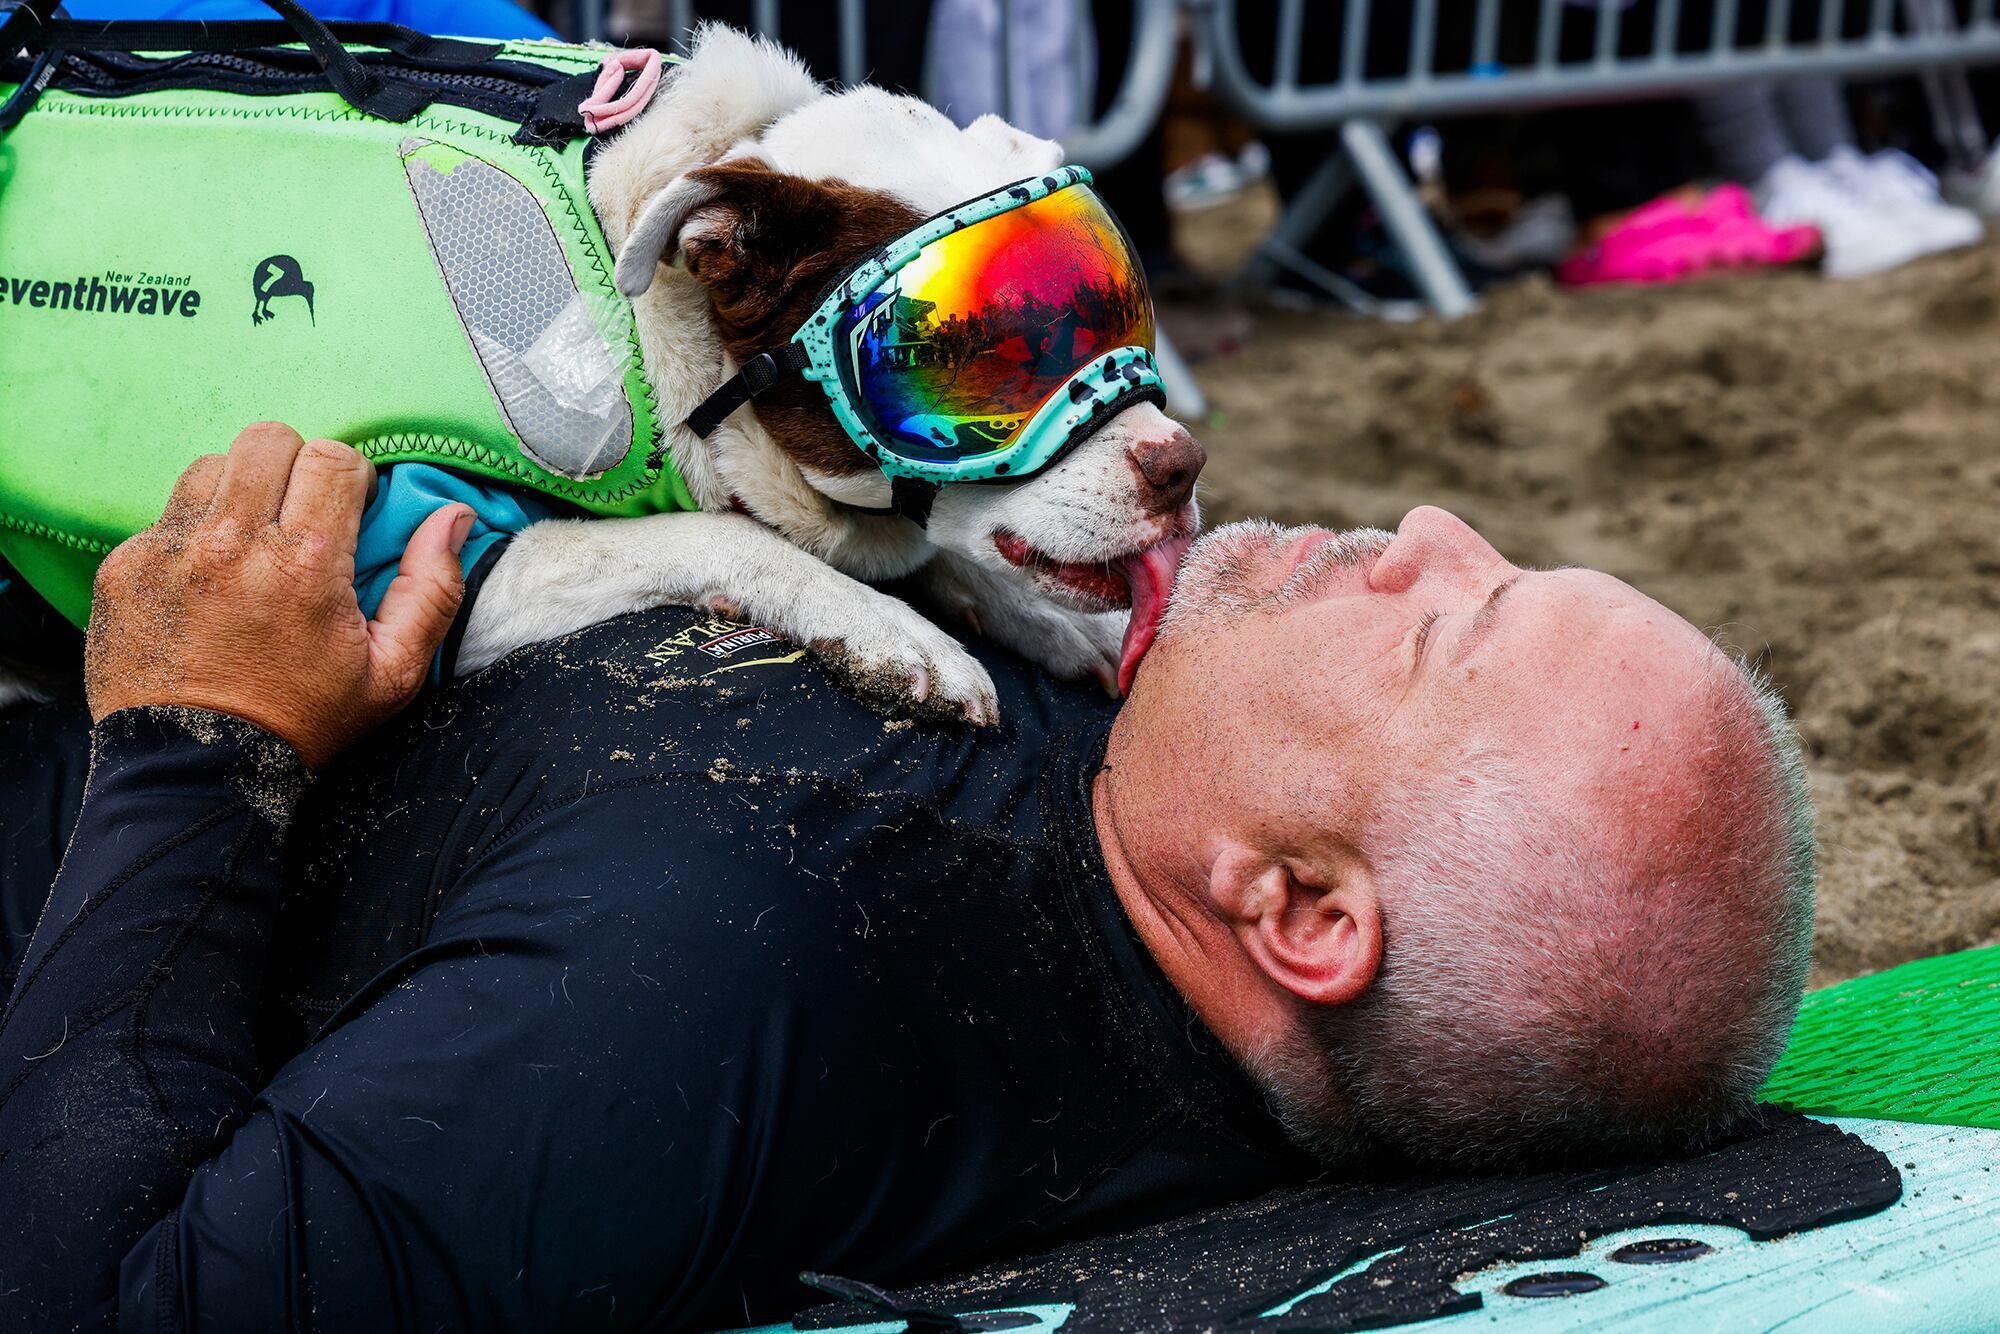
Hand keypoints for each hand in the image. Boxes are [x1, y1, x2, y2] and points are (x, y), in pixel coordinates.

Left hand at [85, 422, 472, 769]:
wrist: (196, 772)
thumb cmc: (301, 723)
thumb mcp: (394, 672)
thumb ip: (434, 587)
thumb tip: (454, 516)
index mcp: (306, 563)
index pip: (332, 457)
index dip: (350, 478)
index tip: (348, 512)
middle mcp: (233, 543)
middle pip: (268, 439)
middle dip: (294, 468)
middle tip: (301, 516)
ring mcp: (169, 551)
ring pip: (212, 467)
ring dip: (240, 492)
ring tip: (251, 544)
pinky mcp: (125, 567)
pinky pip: (165, 516)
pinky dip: (192, 535)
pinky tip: (207, 583)